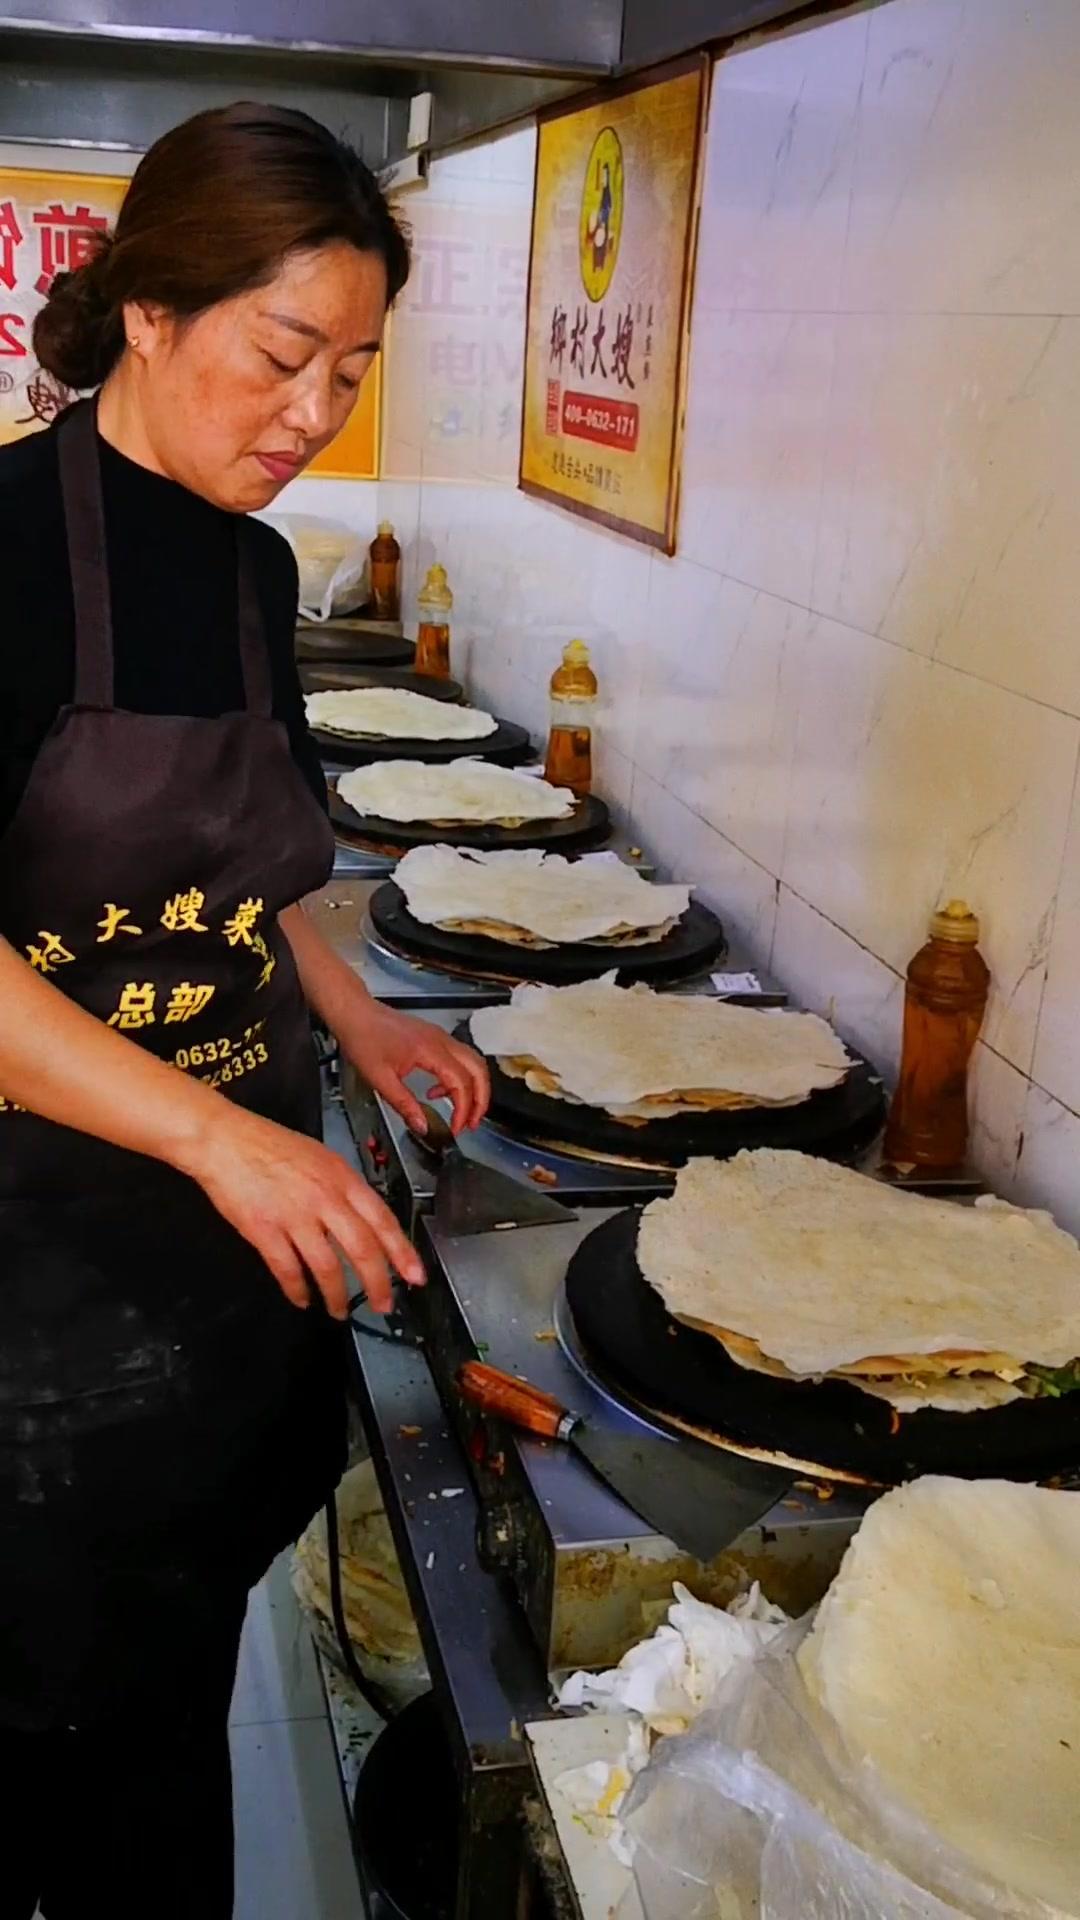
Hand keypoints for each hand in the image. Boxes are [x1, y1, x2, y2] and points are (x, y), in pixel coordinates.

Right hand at [177, 1101, 423, 1317]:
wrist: (224, 1140)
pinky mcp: (263, 1231)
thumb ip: (342, 1188)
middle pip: (362, 1250)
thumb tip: (362, 1221)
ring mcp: (294, 1216)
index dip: (402, 1252)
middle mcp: (324, 1198)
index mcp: (341, 1178)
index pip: (382, 1220)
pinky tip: (302, 1299)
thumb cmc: (269, 1144)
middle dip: (378, 1284)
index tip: (416, 1275)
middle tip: (384, 1305)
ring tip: (341, 1311)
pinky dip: (297, 1290)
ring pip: (327, 1267)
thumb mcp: (320, 1157)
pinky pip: (287, 1270)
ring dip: (337, 1296)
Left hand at [342, 1003, 489, 1136]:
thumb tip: (422, 1126)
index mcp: (431, 1050)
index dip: (463, 1109)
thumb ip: (405, 1105)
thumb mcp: (380, 1079)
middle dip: (481, 1099)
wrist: (355, 1013)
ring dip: (473, 1088)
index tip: (457, 1128)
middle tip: (472, 1123)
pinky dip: (458, 1078)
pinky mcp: (434, 1037)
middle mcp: (441, 1041)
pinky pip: (458, 1058)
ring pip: (472, 1062)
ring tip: (462, 1111)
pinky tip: (438, 1091)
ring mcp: (440, 1037)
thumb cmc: (364, 1039)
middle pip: (478, 1070)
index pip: (461, 1083)